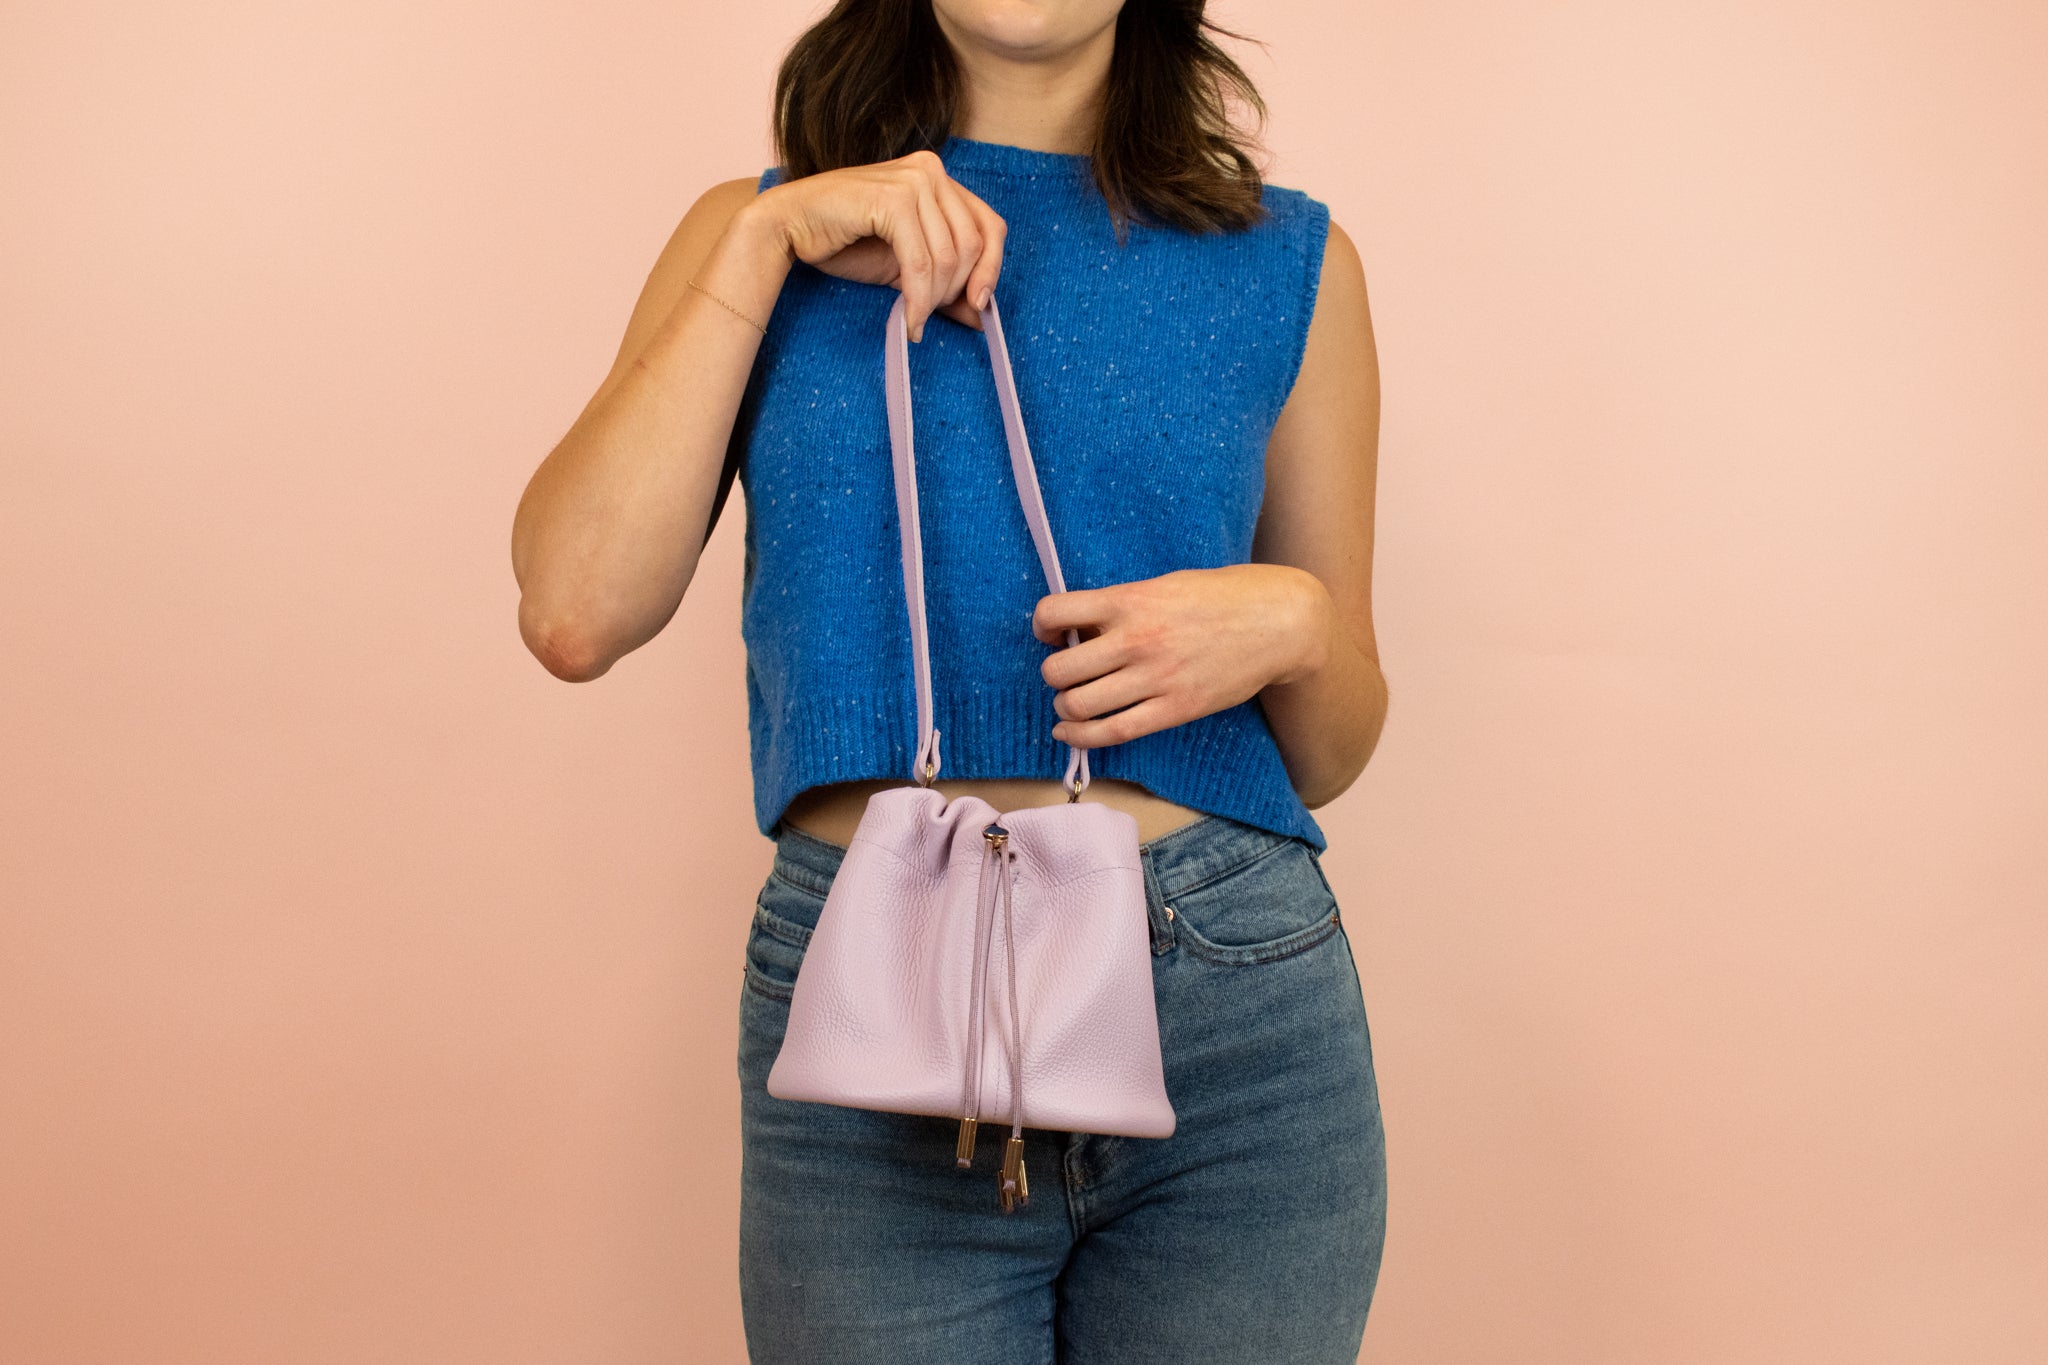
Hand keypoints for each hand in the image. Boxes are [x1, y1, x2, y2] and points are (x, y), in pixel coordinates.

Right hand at [748, 149, 1007, 340]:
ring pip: (949, 256)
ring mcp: (912, 179)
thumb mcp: (906, 266)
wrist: (789, 227)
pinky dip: (918, 298)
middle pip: (974, 244)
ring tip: (913, 319)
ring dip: (933, 299)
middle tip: (929, 315)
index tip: (978, 307)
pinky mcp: (891, 198)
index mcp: (939, 179)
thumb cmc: (843, 242)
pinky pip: (921, 262)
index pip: (991, 226)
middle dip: (955, 290)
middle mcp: (931, 170)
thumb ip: (945, 284)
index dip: (992, 270)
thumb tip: (984, 318)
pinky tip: (908, 319)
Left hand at [1029, 565, 1332, 748]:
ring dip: (1066, 705)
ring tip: (1073, 700)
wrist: (1278, 621)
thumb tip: (1082, 628)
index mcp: (1131, 601)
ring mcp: (1156, 678)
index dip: (1043, 626)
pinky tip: (1070, 731)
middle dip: (1054, 673)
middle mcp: (1137, 640)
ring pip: (1079, 705)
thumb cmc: (1221, 597)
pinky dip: (1081, 736)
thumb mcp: (1165, 584)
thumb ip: (1123, 604)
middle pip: (1059, 670)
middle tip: (1067, 671)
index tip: (1051, 633)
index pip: (1055, 613)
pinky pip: (1113, 732)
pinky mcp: (1175, 709)